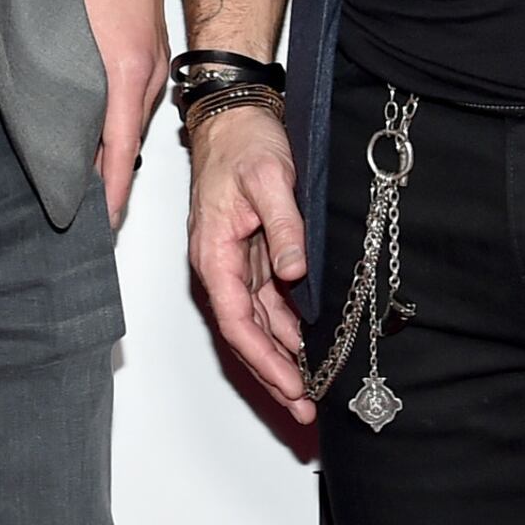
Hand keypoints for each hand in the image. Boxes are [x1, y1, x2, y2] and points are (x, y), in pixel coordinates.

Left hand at [75, 0, 163, 228]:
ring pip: (132, 120)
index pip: (119, 152)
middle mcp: (146, 75)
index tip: (104, 221)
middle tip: (87, 207)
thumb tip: (56, 128)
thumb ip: (63, 88)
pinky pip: (137, 98)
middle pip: (128, 142)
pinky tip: (103, 125)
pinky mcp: (152, 51)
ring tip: (92, 176)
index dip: (112, 192)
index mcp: (125, 75)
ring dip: (114, 147)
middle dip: (111, 178)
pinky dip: (121, 119)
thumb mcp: (64, 40)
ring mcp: (153, 62)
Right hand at [187, 101, 312, 423]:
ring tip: (310, 389)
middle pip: (244, 332)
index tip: (290, 385)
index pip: (235, 320)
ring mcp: (235, 262)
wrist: (234, 117)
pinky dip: (285, 328)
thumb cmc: (243, 143)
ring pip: (257, 321)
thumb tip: (296, 274)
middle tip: (304, 407)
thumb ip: (284, 227)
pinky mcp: (252, 254)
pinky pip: (266, 301)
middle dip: (272, 373)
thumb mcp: (270, 179)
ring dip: (281, 356)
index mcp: (214, 252)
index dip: (263, 358)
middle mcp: (220, 264)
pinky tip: (306, 346)